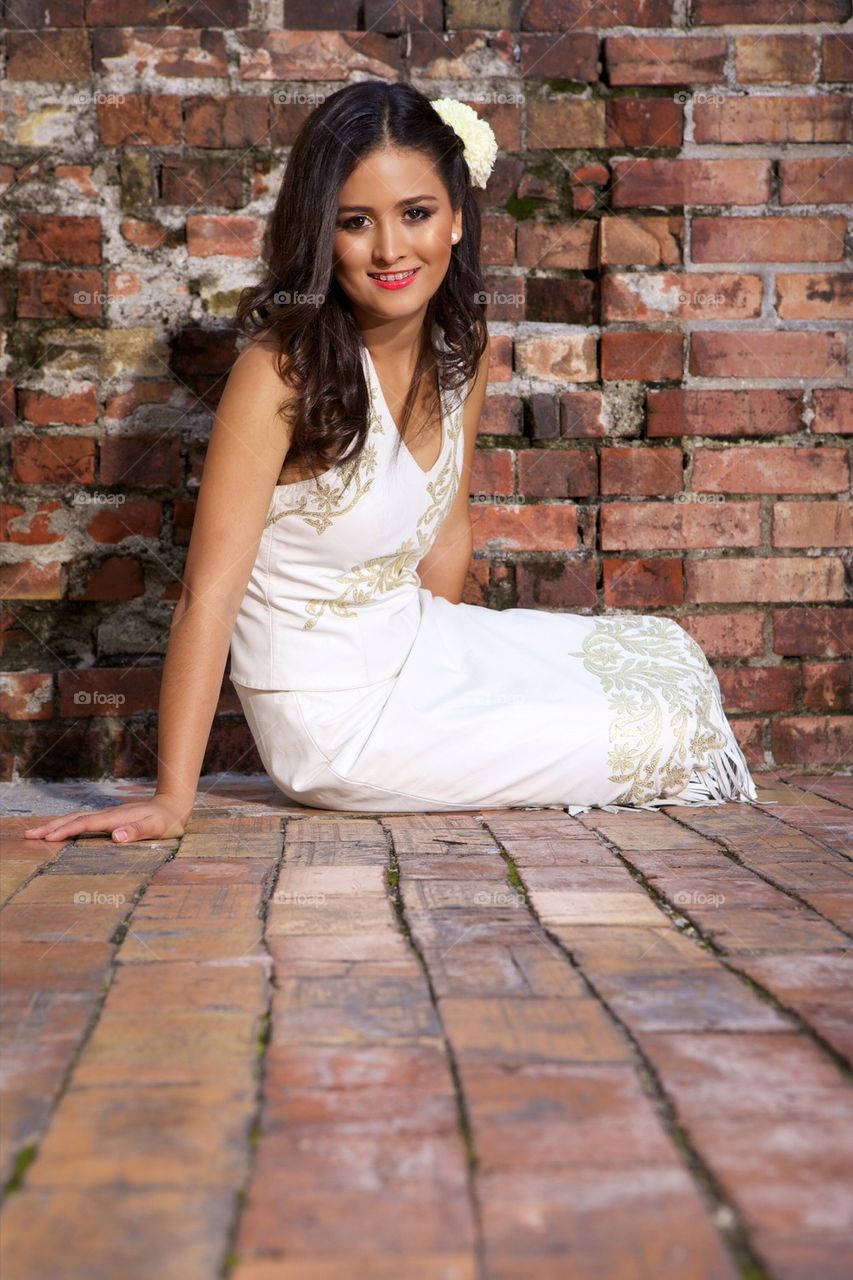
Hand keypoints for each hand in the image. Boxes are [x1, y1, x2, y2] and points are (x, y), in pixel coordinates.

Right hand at [23, 793, 190, 843]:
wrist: (174, 805)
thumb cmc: (167, 820)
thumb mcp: (158, 828)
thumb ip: (137, 831)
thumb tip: (115, 836)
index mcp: (117, 818)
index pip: (86, 824)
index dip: (67, 831)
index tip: (48, 837)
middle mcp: (109, 815)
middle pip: (75, 819)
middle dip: (52, 826)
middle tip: (28, 834)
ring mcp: (108, 816)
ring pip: (77, 819)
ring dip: (56, 825)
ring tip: (35, 832)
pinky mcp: (109, 819)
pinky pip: (83, 822)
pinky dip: (67, 825)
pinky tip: (60, 830)